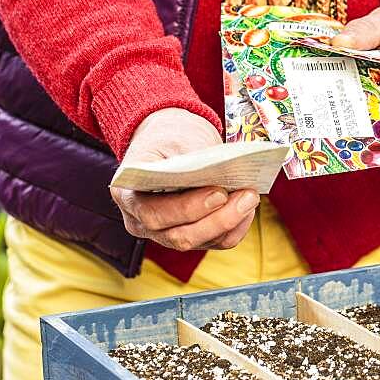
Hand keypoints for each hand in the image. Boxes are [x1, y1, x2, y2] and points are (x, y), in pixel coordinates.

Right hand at [110, 108, 259, 250]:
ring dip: (231, 222)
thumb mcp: (174, 138)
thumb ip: (191, 161)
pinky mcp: (191, 235)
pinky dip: (236, 226)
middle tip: (246, 196)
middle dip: (218, 219)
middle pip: (180, 236)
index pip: (154, 214)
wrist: (170, 140)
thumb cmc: (168, 136)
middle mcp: (142, 222)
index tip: (218, 192)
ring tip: (251, 196)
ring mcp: (166, 233)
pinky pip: (216, 241)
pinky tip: (248, 207)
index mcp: (128, 194)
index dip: (187, 208)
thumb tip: (221, 178)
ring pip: (201, 242)